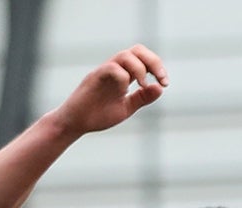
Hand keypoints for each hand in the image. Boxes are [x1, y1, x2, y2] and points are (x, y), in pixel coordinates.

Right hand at [52, 47, 167, 136]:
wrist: (76, 123)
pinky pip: (112, 69)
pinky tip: (125, 90)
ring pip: (125, 56)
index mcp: (124, 74)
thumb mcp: (127, 107)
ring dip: (140, 69)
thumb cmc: (98, 114)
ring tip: (143, 85)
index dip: (157, 66)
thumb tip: (160, 88)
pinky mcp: (94, 78)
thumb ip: (142, 98)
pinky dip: (124, 77)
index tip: (165, 83)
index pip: (143, 58)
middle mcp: (115, 69)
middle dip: (154, 61)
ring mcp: (104, 72)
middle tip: (162, 79)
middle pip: (137, 50)